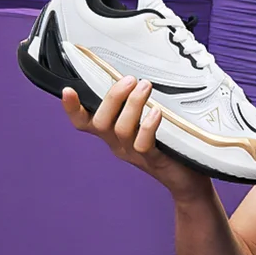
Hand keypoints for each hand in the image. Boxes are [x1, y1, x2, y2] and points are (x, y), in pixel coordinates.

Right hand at [61, 76, 208, 201]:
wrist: (187, 178)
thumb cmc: (167, 144)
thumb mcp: (145, 120)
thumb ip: (135, 103)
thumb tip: (134, 76)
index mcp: (110, 133)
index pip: (83, 122)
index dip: (71, 109)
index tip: (68, 90)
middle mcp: (117, 144)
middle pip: (101, 123)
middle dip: (113, 98)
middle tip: (130, 80)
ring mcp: (133, 154)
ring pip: (121, 130)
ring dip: (132, 105)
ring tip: (145, 86)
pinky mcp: (153, 160)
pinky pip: (143, 144)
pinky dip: (147, 126)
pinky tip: (156, 111)